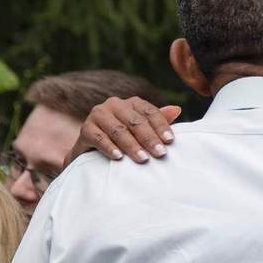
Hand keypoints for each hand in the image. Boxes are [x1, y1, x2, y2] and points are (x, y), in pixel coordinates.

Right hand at [64, 96, 181, 166]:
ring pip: (118, 130)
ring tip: (143, 159)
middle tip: (160, 153)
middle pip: (135, 121)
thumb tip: (177, 109)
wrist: (92, 153)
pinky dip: (110, 148)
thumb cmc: (124, 141)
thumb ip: (158, 120)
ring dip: (132, 145)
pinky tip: (119, 158)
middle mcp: (114, 105)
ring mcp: (98, 115)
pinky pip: (99, 138)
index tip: (170, 141)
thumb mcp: (142, 131)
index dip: (161, 125)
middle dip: (149, 138)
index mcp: (131, 103)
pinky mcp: (85, 129)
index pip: (149, 112)